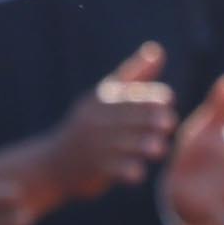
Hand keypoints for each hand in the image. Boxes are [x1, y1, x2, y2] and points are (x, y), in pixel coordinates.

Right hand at [14, 43, 180, 210]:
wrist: (53, 163)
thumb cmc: (88, 126)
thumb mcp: (105, 97)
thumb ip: (135, 75)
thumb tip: (158, 51)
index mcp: (102, 101)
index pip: (128, 95)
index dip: (149, 96)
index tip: (169, 99)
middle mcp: (96, 122)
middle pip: (126, 118)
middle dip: (149, 120)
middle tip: (170, 123)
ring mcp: (94, 147)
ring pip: (122, 145)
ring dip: (141, 146)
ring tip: (160, 148)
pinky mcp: (93, 170)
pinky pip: (112, 170)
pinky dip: (125, 171)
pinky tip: (139, 174)